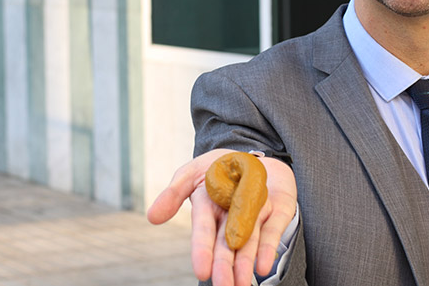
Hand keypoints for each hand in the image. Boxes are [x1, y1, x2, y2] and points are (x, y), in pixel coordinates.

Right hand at [147, 149, 297, 285]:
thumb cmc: (218, 165)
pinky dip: (268, 248)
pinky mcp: (277, 211)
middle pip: (226, 245)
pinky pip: (273, 230)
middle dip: (224, 266)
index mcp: (209, 209)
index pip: (204, 232)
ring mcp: (255, 216)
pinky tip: (265, 265)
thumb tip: (152, 217)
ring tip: (242, 285)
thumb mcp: (192, 172)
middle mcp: (231, 218)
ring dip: (245, 265)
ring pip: (249, 243)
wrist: (252, 156)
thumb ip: (174, 193)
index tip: (202, 271)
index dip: (202, 250)